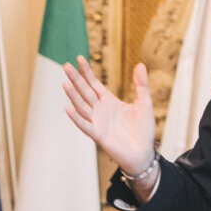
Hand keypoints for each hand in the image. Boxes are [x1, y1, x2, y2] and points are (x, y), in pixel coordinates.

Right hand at [63, 57, 155, 174]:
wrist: (143, 152)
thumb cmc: (143, 129)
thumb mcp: (145, 103)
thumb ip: (141, 85)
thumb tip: (140, 64)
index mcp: (109, 101)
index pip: (94, 84)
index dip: (86, 72)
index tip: (79, 58)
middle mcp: (100, 110)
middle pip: (85, 92)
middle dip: (76, 79)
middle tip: (66, 66)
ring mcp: (98, 122)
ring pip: (82, 107)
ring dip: (73, 96)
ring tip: (65, 83)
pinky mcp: (99, 136)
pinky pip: (85, 126)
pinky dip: (76, 119)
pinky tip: (68, 109)